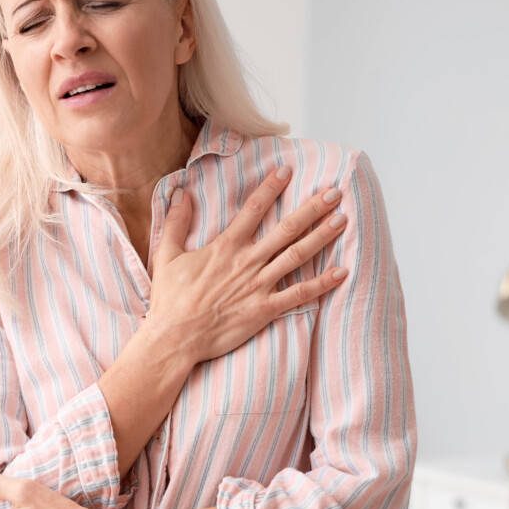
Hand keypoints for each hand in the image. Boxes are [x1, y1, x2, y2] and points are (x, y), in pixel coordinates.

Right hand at [147, 165, 348, 363]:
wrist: (175, 337)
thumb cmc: (171, 299)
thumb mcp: (166, 255)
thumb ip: (176, 222)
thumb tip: (181, 193)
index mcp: (226, 246)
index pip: (253, 209)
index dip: (271, 188)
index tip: (287, 171)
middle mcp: (247, 262)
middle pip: (286, 229)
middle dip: (312, 209)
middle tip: (334, 193)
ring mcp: (259, 286)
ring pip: (297, 255)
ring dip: (322, 236)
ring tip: (342, 220)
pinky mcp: (264, 309)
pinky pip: (299, 295)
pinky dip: (321, 284)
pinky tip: (341, 272)